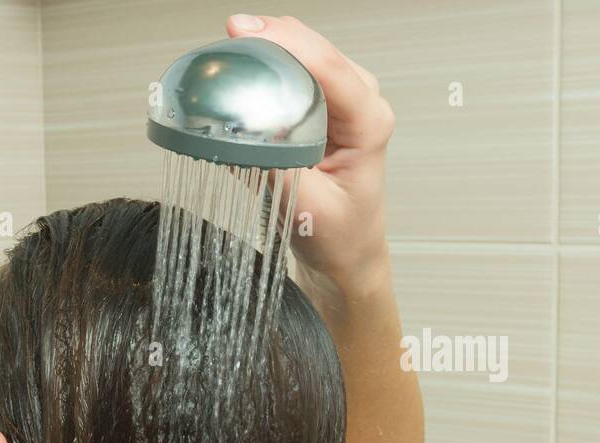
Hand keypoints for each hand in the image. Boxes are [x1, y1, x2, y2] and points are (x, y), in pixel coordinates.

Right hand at [227, 14, 394, 296]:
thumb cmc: (338, 236)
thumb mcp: (306, 211)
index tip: (247, 32)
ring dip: (267, 50)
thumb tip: (240, 138)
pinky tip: (242, 71)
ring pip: (304, 56)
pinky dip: (266, 68)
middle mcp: (361, 103)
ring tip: (230, 50)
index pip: (329, 68)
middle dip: (272, 36)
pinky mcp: (321, 108)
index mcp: (369, 123)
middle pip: (315, 50)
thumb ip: (276, 170)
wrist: (347, 252)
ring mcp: (342, 102)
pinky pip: (293, 75)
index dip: (286, 43)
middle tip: (230, 36)